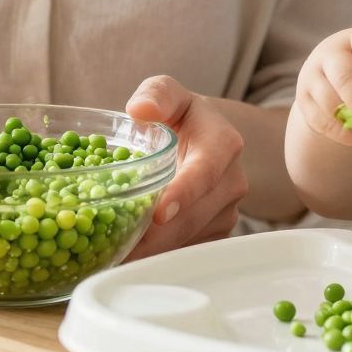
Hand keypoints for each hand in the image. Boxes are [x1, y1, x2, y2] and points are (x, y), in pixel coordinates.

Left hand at [124, 75, 247, 256]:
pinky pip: (190, 249)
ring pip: (191, 238)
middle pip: (194, 216)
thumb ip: (156, 95)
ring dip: (157, 250)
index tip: (158, 214)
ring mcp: (228, 210)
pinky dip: (163, 256)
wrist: (205, 139)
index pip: (205, 172)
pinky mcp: (218, 232)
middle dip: (157, 236)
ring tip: (120, 256)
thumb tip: (140, 109)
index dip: (183, 194)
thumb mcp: (168, 94)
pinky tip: (134, 257)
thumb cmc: (180, 117)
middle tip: (119, 248)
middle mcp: (232, 181)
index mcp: (223, 144)